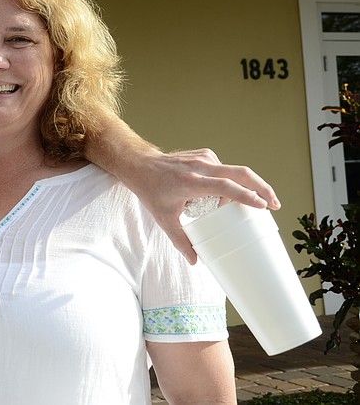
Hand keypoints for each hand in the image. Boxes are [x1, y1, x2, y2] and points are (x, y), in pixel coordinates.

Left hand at [129, 148, 279, 264]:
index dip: (246, 196)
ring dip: (244, 188)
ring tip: (243, 206)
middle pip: (240, 172)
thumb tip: (196, 262)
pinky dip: (231, 182)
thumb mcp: (164, 218)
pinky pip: (225, 169)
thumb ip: (180, 240)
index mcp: (191, 182)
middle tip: (275, 204)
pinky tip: (225, 195)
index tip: (264, 206)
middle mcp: (200, 166)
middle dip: (262, 187)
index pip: (226, 187)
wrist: (141, 165)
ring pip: (234, 171)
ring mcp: (204, 158)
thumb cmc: (151, 191)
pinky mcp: (205, 155)